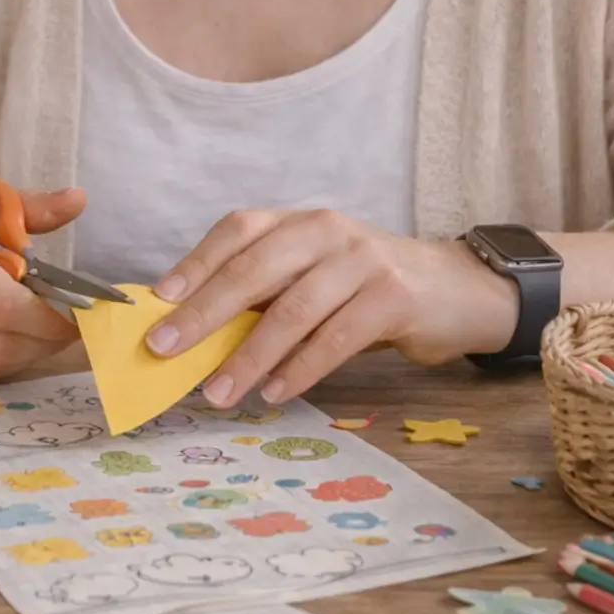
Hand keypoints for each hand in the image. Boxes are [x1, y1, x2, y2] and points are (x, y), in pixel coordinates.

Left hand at [144, 208, 519, 404]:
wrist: (455, 291)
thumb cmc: (367, 290)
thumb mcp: (314, 278)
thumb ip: (266, 295)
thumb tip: (194, 333)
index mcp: (299, 221)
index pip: (237, 231)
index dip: (195, 264)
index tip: (158, 301)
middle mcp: (327, 230)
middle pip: (254, 268)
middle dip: (204, 312)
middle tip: (166, 350)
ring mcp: (363, 260)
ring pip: (293, 308)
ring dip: (250, 356)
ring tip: (219, 392)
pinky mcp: (394, 296)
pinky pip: (337, 336)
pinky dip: (302, 368)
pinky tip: (277, 392)